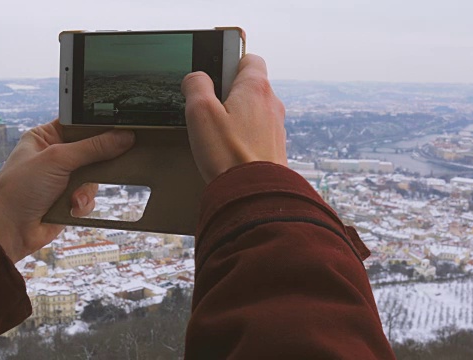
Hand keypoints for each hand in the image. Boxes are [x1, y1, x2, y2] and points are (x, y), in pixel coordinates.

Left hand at [0, 120, 134, 262]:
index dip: (99, 127)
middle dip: (98, 162)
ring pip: (95, 175)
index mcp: (46, 137)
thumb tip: (124, 137)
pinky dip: (84, 202)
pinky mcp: (70, 198)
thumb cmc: (19, 189)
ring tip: (74, 196)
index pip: (79, 124)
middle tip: (112, 161)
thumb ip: (93, 147)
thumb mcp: (57, 159)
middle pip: (93, 150)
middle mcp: (56, 155)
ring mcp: (63, 178)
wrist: (9, 230)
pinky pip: (90, 195)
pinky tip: (71, 207)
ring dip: (87, 188)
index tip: (121, 128)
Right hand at [181, 54, 286, 182]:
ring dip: (237, 118)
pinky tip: (230, 152)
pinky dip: (245, 136)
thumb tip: (196, 78)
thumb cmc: (228, 155)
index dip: (230, 63)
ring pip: (255, 111)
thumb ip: (196, 87)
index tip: (214, 77)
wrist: (255, 195)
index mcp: (256, 88)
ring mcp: (277, 127)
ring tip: (218, 136)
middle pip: (251, 86)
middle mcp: (272, 103)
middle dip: (229, 94)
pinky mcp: (276, 148)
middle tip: (209, 111)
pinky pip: (259, 133)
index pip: (250, 59)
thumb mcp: (200, 113)